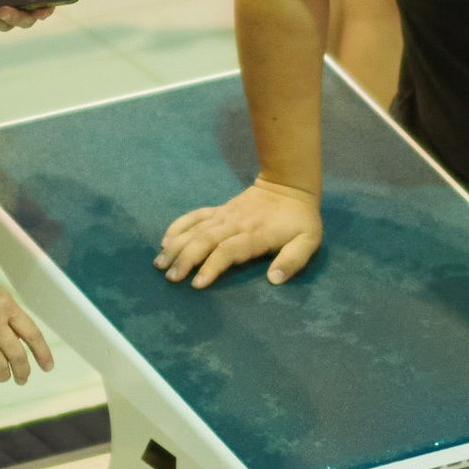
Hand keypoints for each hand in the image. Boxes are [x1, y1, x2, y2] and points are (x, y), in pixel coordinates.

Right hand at [0, 245, 54, 388]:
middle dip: (23, 371)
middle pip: (17, 355)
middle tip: (24, 378)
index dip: (43, 353)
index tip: (47, 366)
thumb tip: (17, 335)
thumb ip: (7, 312)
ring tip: (6, 378)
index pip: (32, 334)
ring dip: (5, 376)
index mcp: (6, 306)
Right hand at [155, 179, 322, 290]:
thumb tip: (273, 279)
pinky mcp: (219, 210)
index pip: (228, 250)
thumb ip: (292, 260)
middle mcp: (235, 224)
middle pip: (205, 240)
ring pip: (196, 230)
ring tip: (160, 263)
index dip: (212, 266)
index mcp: (255, 234)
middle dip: (186, 258)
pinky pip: (195, 216)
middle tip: (171, 277)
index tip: (197, 283)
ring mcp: (224, 215)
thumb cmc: (299, 220)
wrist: (289, 186)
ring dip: (177, 246)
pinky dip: (179, 226)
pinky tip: (165, 240)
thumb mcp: (308, 241)